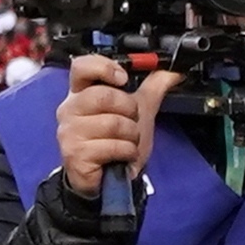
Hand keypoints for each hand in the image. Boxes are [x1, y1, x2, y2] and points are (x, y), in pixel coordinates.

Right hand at [54, 52, 167, 204]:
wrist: (106, 179)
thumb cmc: (115, 141)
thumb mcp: (138, 110)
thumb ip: (153, 87)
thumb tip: (174, 70)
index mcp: (81, 93)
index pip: (82, 66)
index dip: (104, 68)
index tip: (123, 79)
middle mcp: (70, 109)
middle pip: (104, 96)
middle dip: (129, 111)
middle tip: (130, 122)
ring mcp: (69, 132)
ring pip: (112, 123)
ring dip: (131, 135)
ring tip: (126, 142)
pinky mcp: (75, 153)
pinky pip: (113, 146)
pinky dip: (127, 152)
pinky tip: (123, 156)